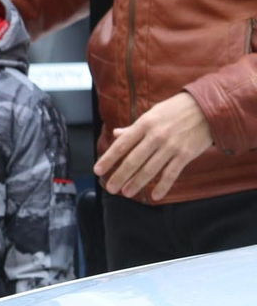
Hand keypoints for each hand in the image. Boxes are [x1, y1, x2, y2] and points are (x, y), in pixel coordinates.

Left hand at [96, 92, 214, 200]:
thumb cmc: (175, 110)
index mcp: (144, 124)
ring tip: (126, 193)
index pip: (121, 145)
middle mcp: (155, 136)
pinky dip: (163, 186)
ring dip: (137, 183)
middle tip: (110, 188)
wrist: (207, 108)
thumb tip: (116, 134)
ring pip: (150, 169)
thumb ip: (134, 128)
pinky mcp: (186, 154)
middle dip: (120, 176)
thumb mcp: (152, 114)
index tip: (98, 170)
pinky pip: (171, 174)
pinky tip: (154, 196)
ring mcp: (171, 146)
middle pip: (133, 160)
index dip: (108, 159)